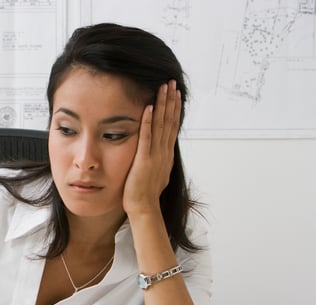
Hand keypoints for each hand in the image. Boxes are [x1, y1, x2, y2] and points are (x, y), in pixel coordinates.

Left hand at [123, 80, 181, 216]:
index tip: (175, 93)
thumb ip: (157, 161)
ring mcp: (156, 155)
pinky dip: (148, 122)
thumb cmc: (145, 194)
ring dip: (163, 105)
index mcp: (166, 154)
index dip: (174, 109)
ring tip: (164, 88)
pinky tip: (149, 108)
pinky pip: (147, 137)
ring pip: (161, 125)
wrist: (144, 208)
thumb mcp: (155, 173)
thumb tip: (160, 154)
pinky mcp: (144, 160)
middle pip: (170, 121)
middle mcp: (164, 152)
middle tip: (172, 82)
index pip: (172, 127)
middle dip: (171, 101)